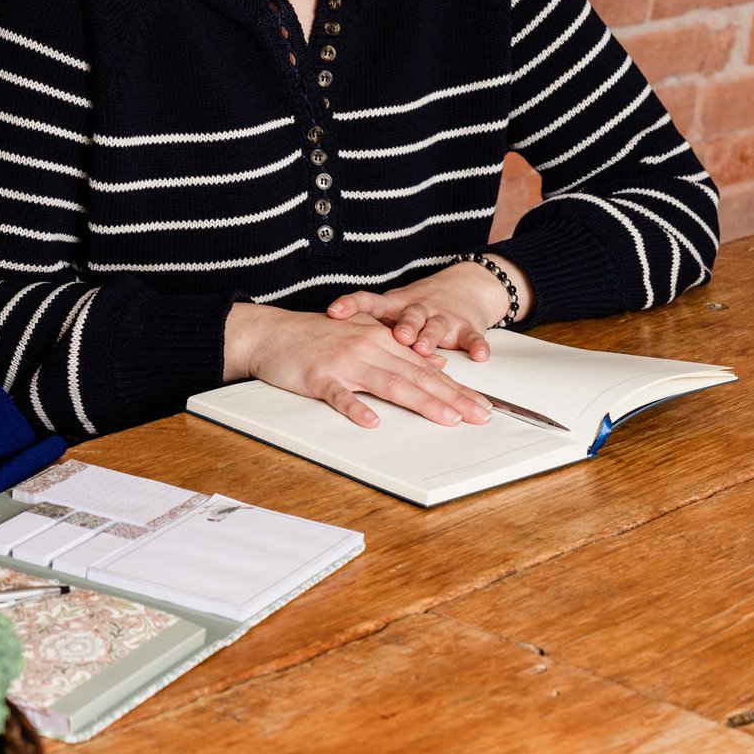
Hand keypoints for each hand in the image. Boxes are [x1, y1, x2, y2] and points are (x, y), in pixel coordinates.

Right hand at [223, 302, 492, 428]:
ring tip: (446, 419)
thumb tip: (438, 369)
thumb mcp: (362, 336)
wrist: (270, 332)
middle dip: (452, 398)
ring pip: (389, 383)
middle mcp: (368, 347)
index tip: (483, 405)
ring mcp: (344, 362)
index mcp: (381, 340)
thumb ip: (400, 353)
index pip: (427, 368)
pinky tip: (371, 422)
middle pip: (417, 376)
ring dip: (420, 402)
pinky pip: (339, 394)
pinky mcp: (318, 376)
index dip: (457, 388)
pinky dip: (355, 408)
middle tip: (480, 416)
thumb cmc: (313, 337)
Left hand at [324, 257, 532, 361]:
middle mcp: (418, 309)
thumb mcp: (391, 312)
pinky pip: (472, 337)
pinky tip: (478, 355)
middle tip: (396, 337)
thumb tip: (328, 333)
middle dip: (402, 329)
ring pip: (436, 327)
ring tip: (424, 347)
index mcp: (394, 305)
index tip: (333, 311)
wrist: (466, 286)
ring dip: (431, 337)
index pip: (368, 302)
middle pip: (408, 318)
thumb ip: (366, 323)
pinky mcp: (467, 326)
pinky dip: (476, 345)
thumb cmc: (420, 306)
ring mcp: (443, 317)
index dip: (350, 305)